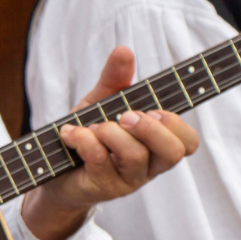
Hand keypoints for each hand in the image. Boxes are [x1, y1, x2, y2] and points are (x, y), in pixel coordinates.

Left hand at [22, 46, 199, 239]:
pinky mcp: (102, 188)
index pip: (188, 142)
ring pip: (134, 155)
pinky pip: (100, 160)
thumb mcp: (100, 103)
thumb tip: (124, 51)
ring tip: (91, 126)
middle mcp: (148, 167)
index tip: (153, 109)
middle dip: (149, 127)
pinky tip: (70, 133)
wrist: (52, 169)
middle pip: (172, 152)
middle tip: (124, 115)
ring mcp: (126, 181)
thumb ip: (114, 80)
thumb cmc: (86, 136)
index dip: (176, 125)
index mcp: (156, 146)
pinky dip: (83, 140)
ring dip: (110, 132)